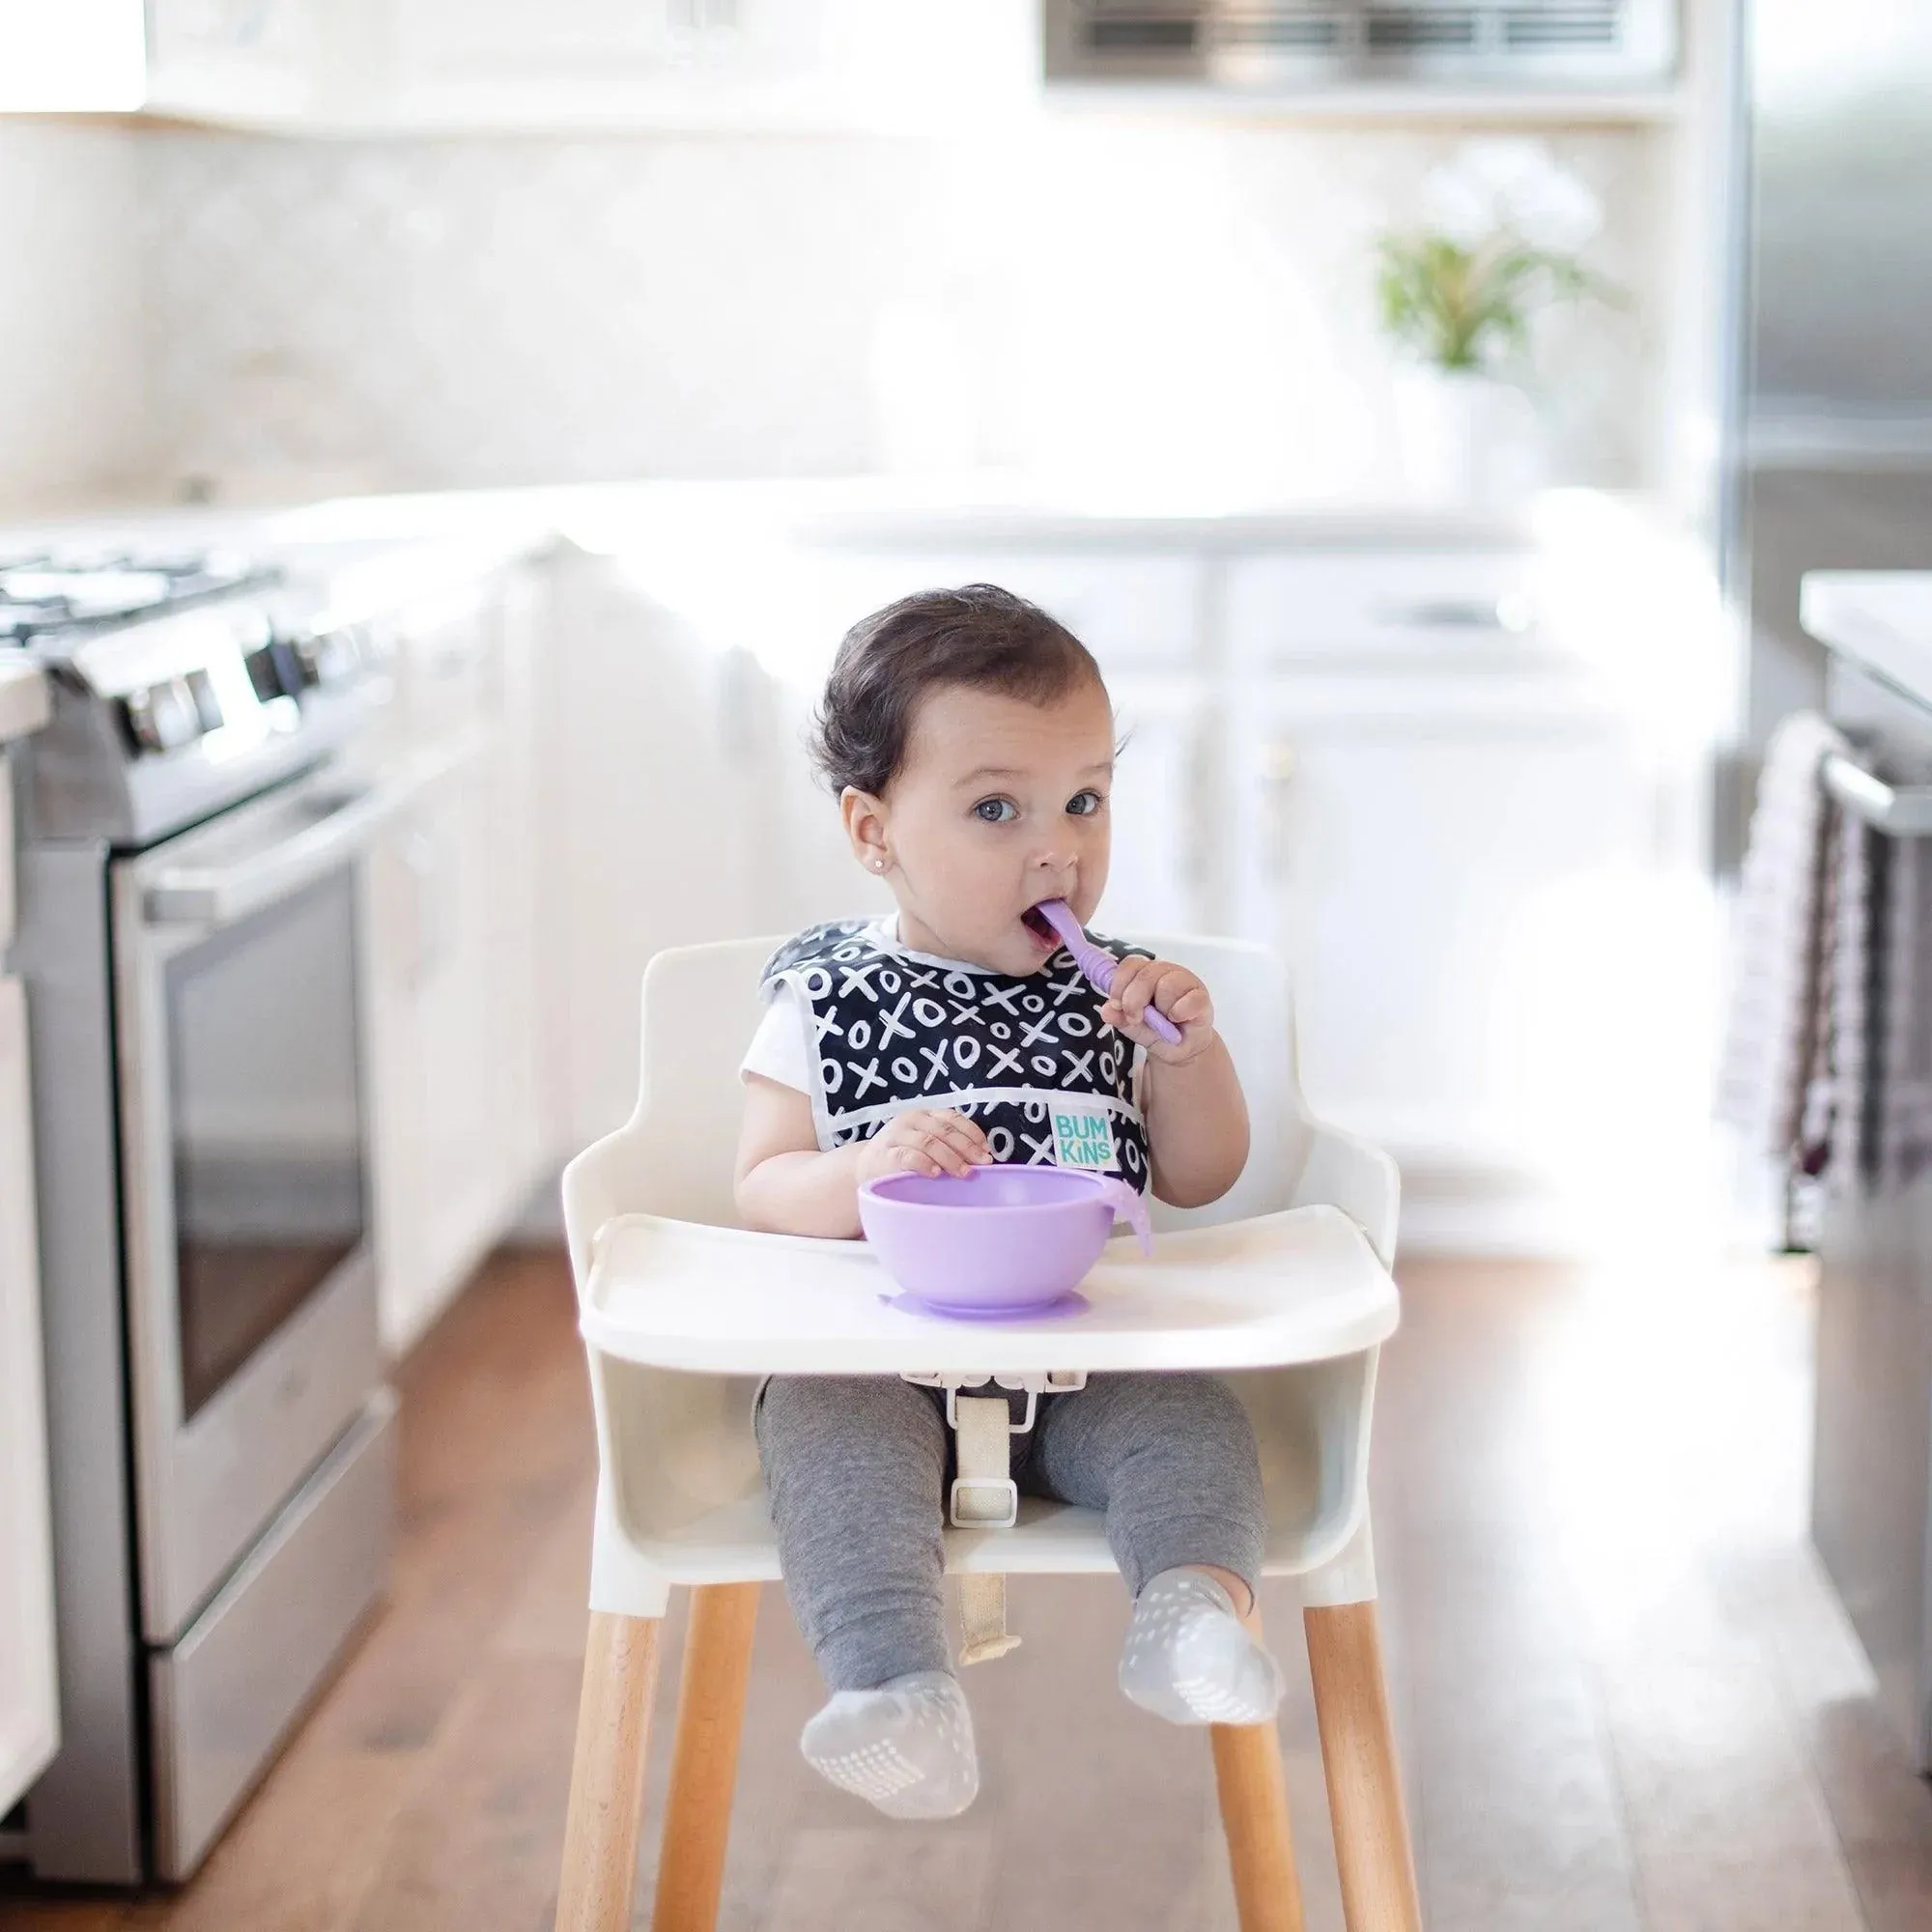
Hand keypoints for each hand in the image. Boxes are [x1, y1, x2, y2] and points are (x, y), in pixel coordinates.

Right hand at [855, 1108, 991, 1180]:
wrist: (865, 1167)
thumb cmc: (904, 1156)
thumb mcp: (925, 1143)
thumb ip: (948, 1144)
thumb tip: (982, 1158)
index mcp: (925, 1114)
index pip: (953, 1118)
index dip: (973, 1133)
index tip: (987, 1151)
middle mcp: (911, 1120)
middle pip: (944, 1130)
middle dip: (966, 1147)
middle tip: (982, 1164)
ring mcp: (897, 1135)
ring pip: (929, 1142)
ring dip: (950, 1158)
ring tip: (964, 1172)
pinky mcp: (885, 1154)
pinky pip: (908, 1156)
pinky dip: (925, 1164)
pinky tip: (936, 1174)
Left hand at [1102, 956, 1215, 1065]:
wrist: (1182, 1049)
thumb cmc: (1158, 1031)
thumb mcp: (1133, 1027)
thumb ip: (1120, 1017)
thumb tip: (1106, 1011)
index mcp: (1146, 974)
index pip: (1131, 964)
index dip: (1120, 983)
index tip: (1115, 1004)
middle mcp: (1166, 972)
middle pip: (1146, 974)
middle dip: (1134, 1000)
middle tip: (1135, 1018)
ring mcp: (1186, 982)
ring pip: (1167, 984)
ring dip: (1160, 1008)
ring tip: (1164, 1020)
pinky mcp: (1202, 997)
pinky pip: (1190, 999)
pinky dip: (1179, 1012)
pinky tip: (1177, 1019)